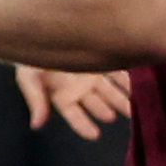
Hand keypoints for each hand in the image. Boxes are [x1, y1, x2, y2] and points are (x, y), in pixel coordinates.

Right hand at [16, 63, 133, 137]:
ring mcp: (92, 76)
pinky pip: (118, 74)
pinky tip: (136, 86)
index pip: (73, 114)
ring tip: (131, 109)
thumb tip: (36, 126)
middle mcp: (80, 89)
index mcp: (62, 96)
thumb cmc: (32, 54)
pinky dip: (127, 80)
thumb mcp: (28, 77)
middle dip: (105, 110)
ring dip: (120, 100)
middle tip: (114, 116)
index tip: (94, 135)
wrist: (40, 31)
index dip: (82, 125)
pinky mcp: (102, 62)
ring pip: (109, 91)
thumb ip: (36, 100)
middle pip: (96, 104)